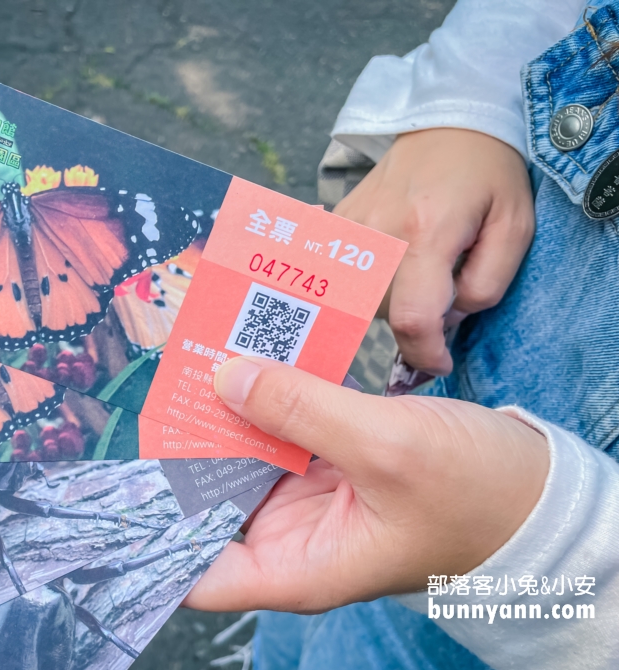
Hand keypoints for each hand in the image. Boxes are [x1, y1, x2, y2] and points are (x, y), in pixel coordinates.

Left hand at [183, 357, 547, 612]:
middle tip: (156, 387)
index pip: (195, 572)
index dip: (153, 536)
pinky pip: (278, 432)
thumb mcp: (386, 447)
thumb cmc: (476, 494)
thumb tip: (226, 376)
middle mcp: (289, 539)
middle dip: (182, 450)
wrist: (540, 492)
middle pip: (207, 503)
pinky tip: (245, 357)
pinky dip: (262, 399)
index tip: (122, 482)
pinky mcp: (325, 466)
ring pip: (240, 459)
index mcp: (296, 567)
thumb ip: (302, 411)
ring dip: (221, 414)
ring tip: (192, 357)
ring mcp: (306, 500)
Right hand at [333, 128, 533, 374]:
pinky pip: (345, 278)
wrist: (445, 125)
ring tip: (420, 268)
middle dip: (417, 318)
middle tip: (445, 287)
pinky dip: (369, 284)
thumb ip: (487, 283)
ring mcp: (349, 228)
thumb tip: (448, 319)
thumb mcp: (515, 228)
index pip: (412, 318)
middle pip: (386, 313)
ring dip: (394, 300)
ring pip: (363, 300)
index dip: (425, 353)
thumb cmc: (488, 176)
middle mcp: (377, 233)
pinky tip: (389, 263)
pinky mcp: (335, 226)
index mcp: (426, 232)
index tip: (440, 362)